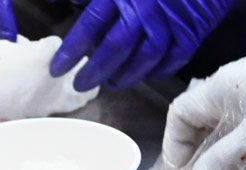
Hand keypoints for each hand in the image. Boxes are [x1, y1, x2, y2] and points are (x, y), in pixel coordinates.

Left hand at [50, 0, 232, 91]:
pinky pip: (173, 60)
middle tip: (80, 84)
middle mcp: (145, 9)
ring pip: (144, 58)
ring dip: (125, 76)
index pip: (91, 25)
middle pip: (116, 48)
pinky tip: (143, 74)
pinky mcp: (191, 32)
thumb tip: (55, 0)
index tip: (57, 67)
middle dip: (95, 71)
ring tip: (110, 83)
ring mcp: (169, 22)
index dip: (72, 50)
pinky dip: (157, 71)